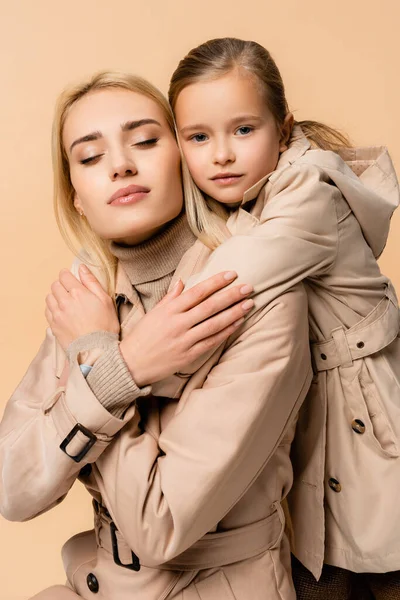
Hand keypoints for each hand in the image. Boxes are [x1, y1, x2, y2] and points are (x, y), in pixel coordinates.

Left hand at [45, 265, 119, 350]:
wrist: (96, 351)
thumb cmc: (105, 326)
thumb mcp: (105, 300)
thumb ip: (92, 282)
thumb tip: (81, 268)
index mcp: (77, 293)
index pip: (64, 276)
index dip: (68, 276)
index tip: (72, 280)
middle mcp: (64, 302)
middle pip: (55, 285)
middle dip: (62, 285)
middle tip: (71, 292)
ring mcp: (57, 314)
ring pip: (49, 297)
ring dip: (56, 297)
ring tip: (66, 303)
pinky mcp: (53, 326)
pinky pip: (47, 311)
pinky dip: (52, 308)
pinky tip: (62, 313)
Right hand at [120, 271, 253, 385]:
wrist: (131, 364)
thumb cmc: (142, 336)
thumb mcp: (154, 313)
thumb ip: (171, 297)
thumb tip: (183, 281)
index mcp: (169, 310)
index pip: (198, 292)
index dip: (216, 282)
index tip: (232, 274)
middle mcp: (178, 323)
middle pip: (210, 306)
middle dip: (231, 295)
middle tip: (249, 287)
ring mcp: (185, 340)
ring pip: (214, 323)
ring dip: (234, 313)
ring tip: (249, 304)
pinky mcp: (189, 355)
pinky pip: (211, 341)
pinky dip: (225, 331)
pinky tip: (237, 323)